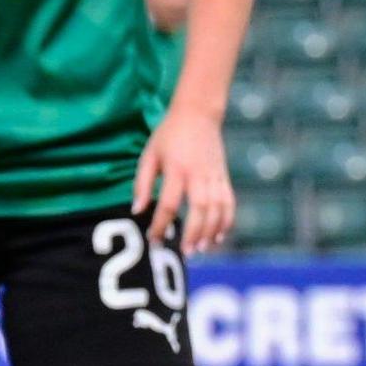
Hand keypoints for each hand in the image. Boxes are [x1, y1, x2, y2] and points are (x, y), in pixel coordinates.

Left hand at [133, 108, 233, 253]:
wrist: (198, 114)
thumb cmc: (167, 136)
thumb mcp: (148, 155)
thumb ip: (141, 183)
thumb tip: (137, 211)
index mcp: (176, 168)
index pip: (169, 203)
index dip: (161, 223)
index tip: (153, 238)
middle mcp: (198, 174)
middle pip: (199, 209)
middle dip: (192, 233)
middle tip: (184, 251)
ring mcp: (215, 176)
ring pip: (217, 209)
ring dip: (210, 232)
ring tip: (199, 248)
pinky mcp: (224, 178)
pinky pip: (229, 204)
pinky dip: (226, 222)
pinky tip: (218, 236)